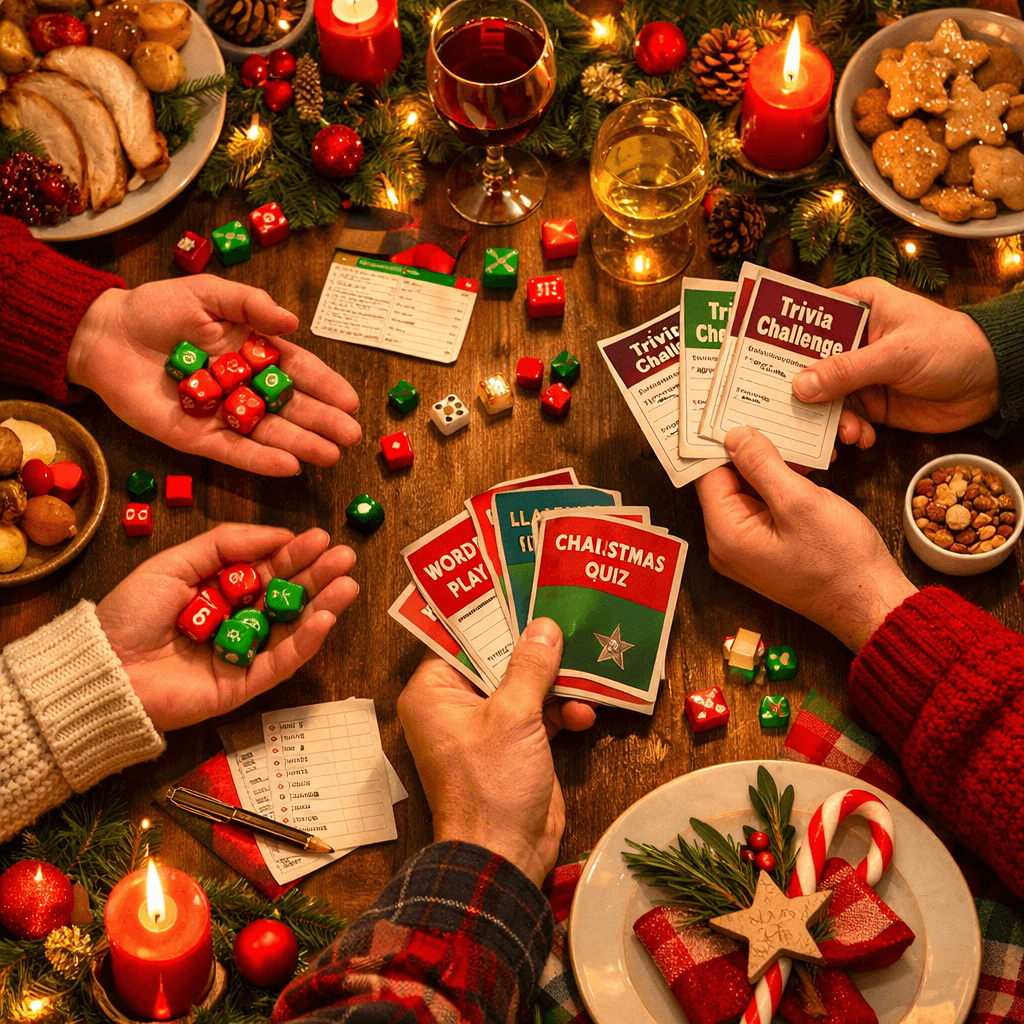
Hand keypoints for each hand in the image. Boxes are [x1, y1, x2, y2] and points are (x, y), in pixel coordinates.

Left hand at [67, 277, 360, 475]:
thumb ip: (249, 305)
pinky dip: (259, 461)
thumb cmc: (155, 309)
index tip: (351, 402)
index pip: (297, 371)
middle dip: (322, 422)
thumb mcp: (207, 293)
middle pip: (290, 407)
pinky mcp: (196, 437)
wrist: (104, 333)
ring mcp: (222, 415)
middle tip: (351, 438)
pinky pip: (232, 452)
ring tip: (330, 456)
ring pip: (268, 434)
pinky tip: (288, 466)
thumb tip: (292, 322)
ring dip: (301, 445)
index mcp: (253, 351)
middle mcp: (244, 387)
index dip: (325, 386)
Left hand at [95, 524, 358, 730]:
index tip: (320, 537)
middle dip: (318, 575)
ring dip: (323, 605)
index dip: (294, 553)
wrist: (105, 668)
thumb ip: (226, 544)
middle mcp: (238, 620)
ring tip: (347, 583)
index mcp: (221, 591)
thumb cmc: (131, 613)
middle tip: (345, 556)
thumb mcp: (175, 563)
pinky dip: (306, 641)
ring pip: (293, 627)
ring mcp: (244, 653)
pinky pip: (281, 662)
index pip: (268, 569)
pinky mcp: (244, 685)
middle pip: (287, 595)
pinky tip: (325, 618)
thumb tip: (278, 534)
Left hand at [397, 619, 595, 887]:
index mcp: (434, 692)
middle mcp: (455, 704)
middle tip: (564, 615)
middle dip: (533, 646)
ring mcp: (487, 726)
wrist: (505, 855)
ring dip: (555, 680)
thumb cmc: (491, 783)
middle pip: (497, 659)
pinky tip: (585, 710)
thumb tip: (544, 626)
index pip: (459, 637)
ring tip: (585, 666)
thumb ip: (530, 666)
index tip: (520, 587)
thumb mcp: (512, 715)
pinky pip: (539, 713)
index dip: (490, 614)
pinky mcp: (515, 746)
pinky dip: (561, 710)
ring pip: (523, 685)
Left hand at [695, 426, 916, 651]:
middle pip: (727, 481)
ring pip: (748, 491)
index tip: (740, 411)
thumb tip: (735, 435)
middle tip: (777, 421)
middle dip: (753, 451)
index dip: (725, 441)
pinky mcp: (766, 546)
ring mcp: (746, 547)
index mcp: (725, 533)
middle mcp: (727, 543)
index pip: (709, 474)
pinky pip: (764, 506)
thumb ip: (762, 465)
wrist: (870, 602)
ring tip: (803, 446)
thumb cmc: (839, 560)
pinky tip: (806, 469)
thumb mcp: (800, 503)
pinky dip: (782, 485)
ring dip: (773, 466)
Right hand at [791, 277, 999, 448]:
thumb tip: (799, 387)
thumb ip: (846, 370)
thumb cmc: (949, 347)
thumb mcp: (896, 354)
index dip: (778, 338)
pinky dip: (848, 433)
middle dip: (799, 391)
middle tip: (788, 410)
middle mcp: (851, 340)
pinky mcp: (869, 403)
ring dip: (829, 419)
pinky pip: (843, 419)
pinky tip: (861, 440)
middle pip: (806, 364)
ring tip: (847, 433)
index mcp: (857, 307)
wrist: (992, 382)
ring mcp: (857, 374)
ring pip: (822, 398)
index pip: (806, 319)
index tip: (754, 360)